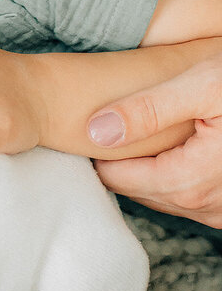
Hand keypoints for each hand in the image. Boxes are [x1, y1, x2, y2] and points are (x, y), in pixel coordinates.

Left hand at [90, 52, 221, 227]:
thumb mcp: (201, 84)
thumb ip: (149, 109)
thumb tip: (96, 132)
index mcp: (194, 180)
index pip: (119, 179)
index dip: (98, 153)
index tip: (82, 127)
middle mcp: (211, 206)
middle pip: (139, 192)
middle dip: (120, 162)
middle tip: (102, 128)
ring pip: (164, 198)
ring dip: (146, 172)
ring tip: (132, 136)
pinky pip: (189, 199)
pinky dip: (172, 177)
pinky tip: (168, 149)